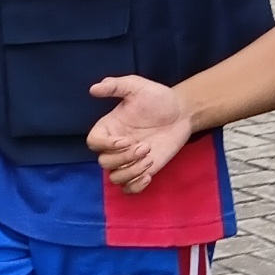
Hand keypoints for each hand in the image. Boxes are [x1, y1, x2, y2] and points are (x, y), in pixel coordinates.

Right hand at [85, 75, 194, 192]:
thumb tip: (93, 89)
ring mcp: (128, 160)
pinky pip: (129, 188)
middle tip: (145, 146)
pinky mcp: (142, 170)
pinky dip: (136, 186)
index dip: (106, 145)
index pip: (93, 142)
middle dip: (124, 158)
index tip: (125, 140)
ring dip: (131, 172)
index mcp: (109, 128)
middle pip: (104, 162)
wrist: (181, 112)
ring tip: (149, 159)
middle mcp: (115, 146)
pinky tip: (149, 175)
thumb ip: (115, 86)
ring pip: (115, 178)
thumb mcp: (136, 86)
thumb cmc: (158, 98)